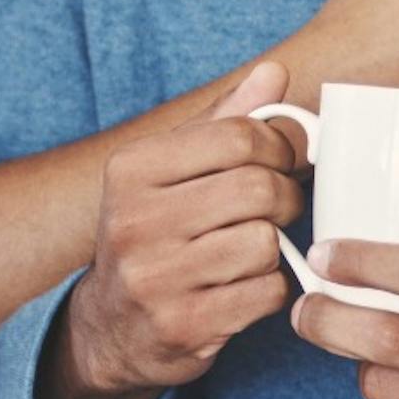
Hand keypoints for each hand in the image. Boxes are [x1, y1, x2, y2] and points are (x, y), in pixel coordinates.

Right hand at [47, 60, 304, 398]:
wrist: (112, 325)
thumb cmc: (155, 233)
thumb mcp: (172, 170)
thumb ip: (224, 120)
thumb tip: (273, 72)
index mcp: (131, 169)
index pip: (239, 136)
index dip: (278, 147)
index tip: (278, 162)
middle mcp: (134, 220)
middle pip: (258, 188)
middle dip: (285, 197)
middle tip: (278, 208)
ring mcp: (154, 277)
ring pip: (265, 242)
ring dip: (275, 248)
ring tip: (252, 250)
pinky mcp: (181, 325)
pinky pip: (265, 293)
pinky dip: (269, 289)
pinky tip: (244, 287)